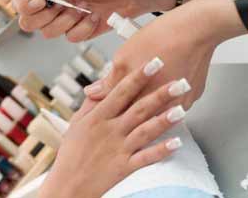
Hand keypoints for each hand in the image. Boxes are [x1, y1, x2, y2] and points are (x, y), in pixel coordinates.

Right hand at [13, 0, 173, 41]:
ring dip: (65, 20)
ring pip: (48, 32)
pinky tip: (94, 16)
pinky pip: (71, 37)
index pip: (23, 0)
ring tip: (83, 7)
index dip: (24, 3)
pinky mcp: (80, 32)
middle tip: (59, 4)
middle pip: (28, 22)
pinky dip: (83, 28)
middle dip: (42, 16)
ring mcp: (67, 21)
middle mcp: (55, 6)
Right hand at [39, 59, 190, 197]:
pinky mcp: (125, 167)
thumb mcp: (76, 124)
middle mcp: (111, 130)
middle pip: (139, 108)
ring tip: (182, 109)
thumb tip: (96, 87)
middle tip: (178, 82)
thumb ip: (90, 105)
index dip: (138, 77)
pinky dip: (161, 151)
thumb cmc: (71, 153)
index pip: (121, 92)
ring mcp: (119, 149)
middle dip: (160, 94)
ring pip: (145, 131)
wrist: (68, 185)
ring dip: (164, 120)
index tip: (152, 63)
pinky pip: (146, 158)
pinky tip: (176, 142)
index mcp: (98, 117)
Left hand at [84, 0, 246, 109]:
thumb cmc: (161, 39)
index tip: (101, 107)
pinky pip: (173, 103)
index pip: (120, 116)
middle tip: (120, 99)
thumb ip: (109, 83)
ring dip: (148, 104)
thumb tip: (92, 93)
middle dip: (125, 111)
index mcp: (142, 102)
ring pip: (158, 111)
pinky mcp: (192, 98)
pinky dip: (165, 98)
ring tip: (144, 89)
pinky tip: (161, 83)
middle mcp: (163, 109)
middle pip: (139, 118)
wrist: (196, 28)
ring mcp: (181, 105)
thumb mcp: (124, 59)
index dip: (108, 111)